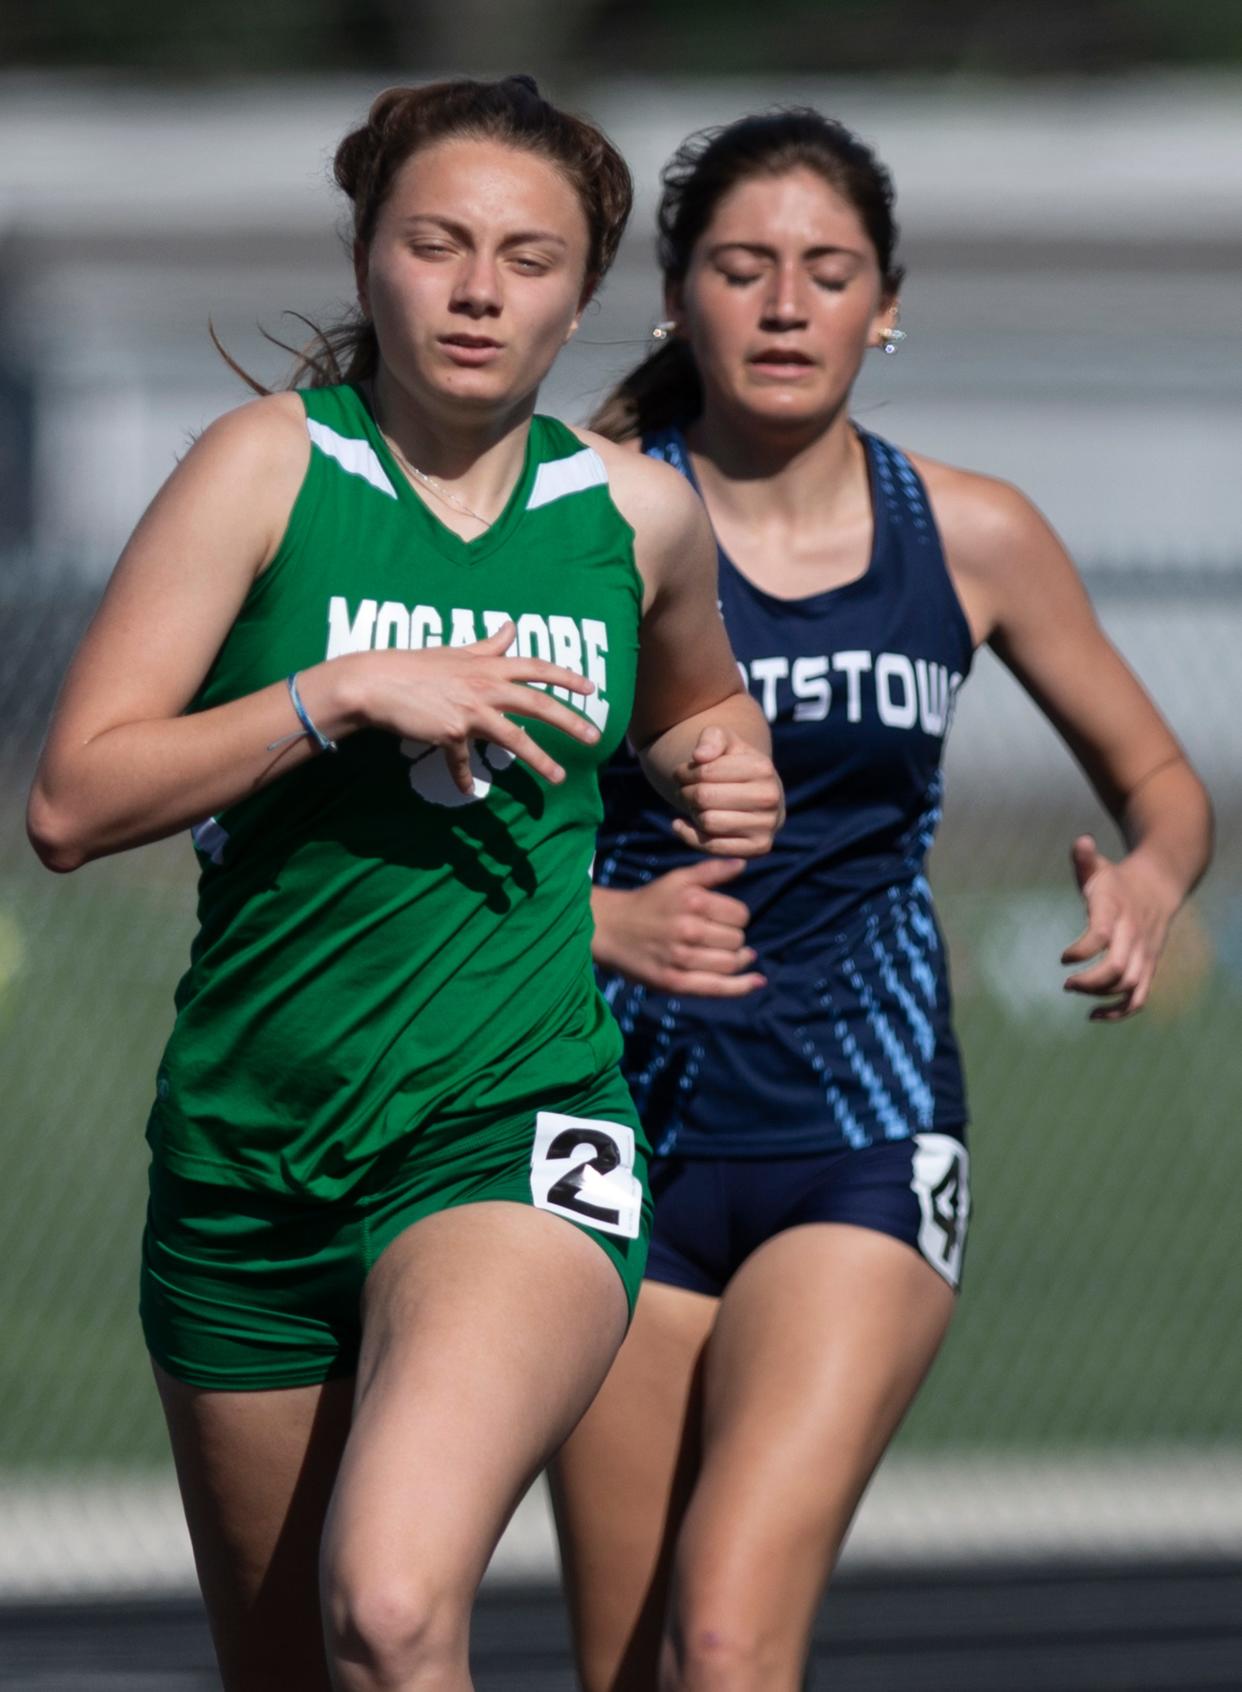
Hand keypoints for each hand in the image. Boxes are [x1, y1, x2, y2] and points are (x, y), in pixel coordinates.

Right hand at [319, 622, 598, 794]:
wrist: (376, 682)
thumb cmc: (416, 666)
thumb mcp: (457, 652)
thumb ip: (489, 645)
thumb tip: (511, 627)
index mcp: (488, 666)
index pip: (537, 668)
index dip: (566, 677)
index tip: (591, 688)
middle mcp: (485, 686)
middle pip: (537, 703)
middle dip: (570, 720)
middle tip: (594, 737)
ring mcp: (469, 710)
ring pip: (513, 737)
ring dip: (539, 759)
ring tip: (559, 778)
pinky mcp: (451, 732)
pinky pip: (462, 761)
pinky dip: (463, 776)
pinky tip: (469, 789)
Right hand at [593, 861, 764, 996]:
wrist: (610, 928)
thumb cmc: (649, 902)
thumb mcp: (677, 879)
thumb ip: (711, 870)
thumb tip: (743, 864)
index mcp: (693, 901)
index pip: (740, 914)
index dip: (737, 916)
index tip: (725, 918)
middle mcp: (689, 930)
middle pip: (737, 940)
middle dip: (735, 938)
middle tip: (720, 936)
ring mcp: (681, 959)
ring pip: (730, 963)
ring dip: (739, 960)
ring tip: (736, 955)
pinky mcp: (675, 982)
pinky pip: (717, 988)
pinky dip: (742, 986)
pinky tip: (756, 981)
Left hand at [670, 726, 783, 857]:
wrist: (759, 795)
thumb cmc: (736, 764)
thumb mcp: (725, 742)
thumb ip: (711, 738)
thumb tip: (699, 756)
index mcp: (762, 768)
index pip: (705, 772)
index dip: (685, 773)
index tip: (680, 774)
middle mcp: (770, 798)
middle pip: (704, 798)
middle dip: (686, 793)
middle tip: (683, 791)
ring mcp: (767, 826)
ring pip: (707, 822)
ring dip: (692, 814)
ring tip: (693, 806)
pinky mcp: (759, 848)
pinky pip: (712, 847)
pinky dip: (690, 836)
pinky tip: (681, 824)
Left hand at [1061, 834, 1177, 1020]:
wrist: (1160, 886)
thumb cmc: (1118, 879)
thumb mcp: (1100, 867)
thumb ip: (1084, 860)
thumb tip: (1081, 842)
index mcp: (1117, 911)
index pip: (1102, 935)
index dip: (1082, 950)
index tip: (1063, 958)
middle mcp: (1134, 935)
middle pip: (1118, 969)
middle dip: (1091, 982)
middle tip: (1067, 984)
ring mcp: (1144, 953)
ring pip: (1130, 986)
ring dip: (1102, 996)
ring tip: (1075, 991)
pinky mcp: (1148, 966)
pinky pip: (1140, 997)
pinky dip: (1120, 1012)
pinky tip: (1094, 1016)